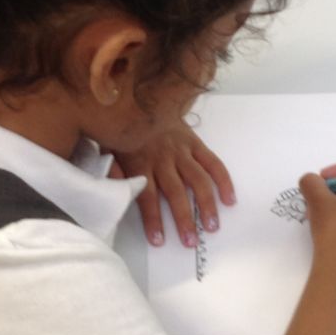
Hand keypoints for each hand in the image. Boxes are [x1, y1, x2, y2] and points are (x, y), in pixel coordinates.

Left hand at [111, 122, 234, 247]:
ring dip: (206, 205)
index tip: (159, 241)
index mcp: (139, 161)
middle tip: (190, 241)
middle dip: (183, 219)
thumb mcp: (106, 148)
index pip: (146, 196)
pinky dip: (222, 180)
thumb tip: (115, 193)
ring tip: (212, 227)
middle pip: (174, 193)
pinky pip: (211, 162)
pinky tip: (229, 199)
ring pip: (197, 180)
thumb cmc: (119, 126)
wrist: (137, 93)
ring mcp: (181, 150)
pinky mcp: (194, 142)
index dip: (153, 219)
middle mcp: (162, 158)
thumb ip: (112, 171)